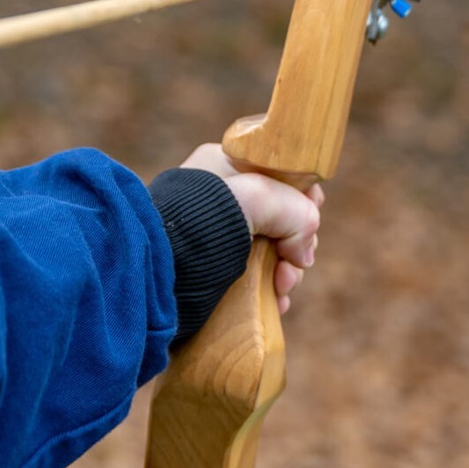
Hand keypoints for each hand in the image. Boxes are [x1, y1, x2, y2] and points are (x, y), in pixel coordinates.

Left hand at [180, 144, 322, 314]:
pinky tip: (277, 301)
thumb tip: (303, 255)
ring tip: (283, 287)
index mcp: (228, 166)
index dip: (304, 197)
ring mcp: (219, 236)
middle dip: (297, 243)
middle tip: (295, 262)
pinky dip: (272, 289)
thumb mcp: (264, 199)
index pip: (281, 175)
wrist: (156, 271)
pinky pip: (257, 276)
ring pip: (274, 251)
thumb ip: (299, 215)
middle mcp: (224, 198)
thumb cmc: (204, 222)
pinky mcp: (215, 270)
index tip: (312, 214)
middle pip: (283, 217)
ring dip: (288, 271)